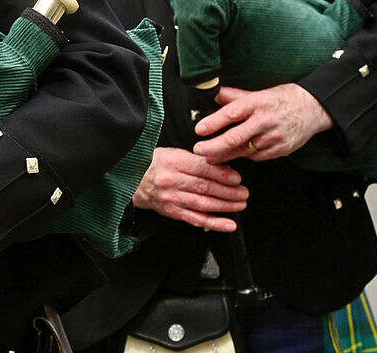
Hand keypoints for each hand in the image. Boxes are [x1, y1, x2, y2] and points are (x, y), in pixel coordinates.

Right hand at [132, 147, 247, 232]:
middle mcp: (171, 181)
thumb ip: (196, 159)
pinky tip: (228, 224)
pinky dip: (214, 223)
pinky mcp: (173, 212)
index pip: (201, 168)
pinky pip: (196, 220)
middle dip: (228, 191)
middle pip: (205, 187)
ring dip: (225, 206)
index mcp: (173, 162)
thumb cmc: (156, 164)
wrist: (133, 180)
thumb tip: (222, 166)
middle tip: (243, 192)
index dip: (222, 174)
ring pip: (203, 204)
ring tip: (240, 204)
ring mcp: (172, 198)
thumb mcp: (174, 153)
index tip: (236, 177)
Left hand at [192, 84, 332, 163]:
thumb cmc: (283, 99)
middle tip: (199, 149)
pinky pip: (256, 157)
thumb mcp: (260, 92)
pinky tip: (236, 154)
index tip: (199, 130)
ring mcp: (274, 137)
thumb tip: (215, 94)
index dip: (213, 122)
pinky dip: (244, 156)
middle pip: (235, 138)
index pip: (232, 113)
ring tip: (210, 157)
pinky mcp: (281, 150)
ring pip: (244, 151)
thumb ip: (236, 96)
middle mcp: (266, 120)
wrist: (314, 108)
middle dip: (213, 147)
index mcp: (259, 102)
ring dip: (225, 155)